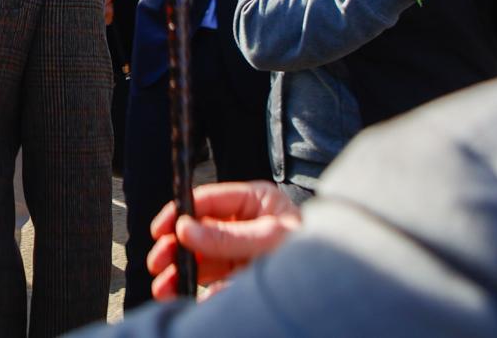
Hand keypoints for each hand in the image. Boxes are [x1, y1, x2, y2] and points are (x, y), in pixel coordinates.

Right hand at [148, 181, 300, 297]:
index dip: (180, 212)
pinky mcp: (241, 276)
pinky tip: (184, 296)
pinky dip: (196, 289)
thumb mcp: (268, 240)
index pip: (206, 200)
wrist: (337, 287)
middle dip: (174, 247)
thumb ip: (227, 237)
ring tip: (163, 287)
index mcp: (253, 201)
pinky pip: (212, 281)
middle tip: (158, 262)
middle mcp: (243, 223)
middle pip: (197, 230)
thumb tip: (185, 230)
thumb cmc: (313, 251)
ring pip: (200, 258)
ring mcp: (241, 250)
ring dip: (178, 271)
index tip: (162, 229)